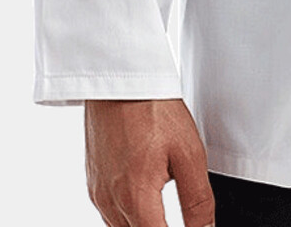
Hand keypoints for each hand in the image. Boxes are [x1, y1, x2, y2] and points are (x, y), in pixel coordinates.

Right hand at [84, 98, 215, 226]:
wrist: (121, 79)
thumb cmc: (153, 108)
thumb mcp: (189, 153)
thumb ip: (197, 200)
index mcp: (136, 197)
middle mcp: (110, 201)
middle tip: (180, 214)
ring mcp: (98, 193)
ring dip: (144, 225)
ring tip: (163, 207)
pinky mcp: (93, 183)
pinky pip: (110, 214)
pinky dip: (129, 215)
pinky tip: (145, 197)